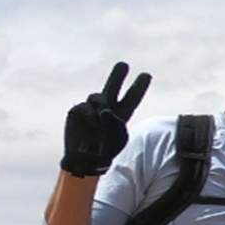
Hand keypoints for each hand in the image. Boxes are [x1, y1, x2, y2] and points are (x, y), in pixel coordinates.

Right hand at [61, 62, 151, 176]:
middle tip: (124, 65)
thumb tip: (104, 110)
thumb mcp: (119, 138)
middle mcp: (107, 107)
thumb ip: (116, 123)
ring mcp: (92, 108)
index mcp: (122, 113)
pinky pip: (85, 107)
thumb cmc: (106, 150)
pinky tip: (90, 125)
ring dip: (101, 107)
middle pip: (113, 86)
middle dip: (117, 75)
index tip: (146, 75)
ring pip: (98, 97)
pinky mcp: (78, 110)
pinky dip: (90, 116)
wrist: (86, 159)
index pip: (132, 97)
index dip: (138, 87)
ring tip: (101, 122)